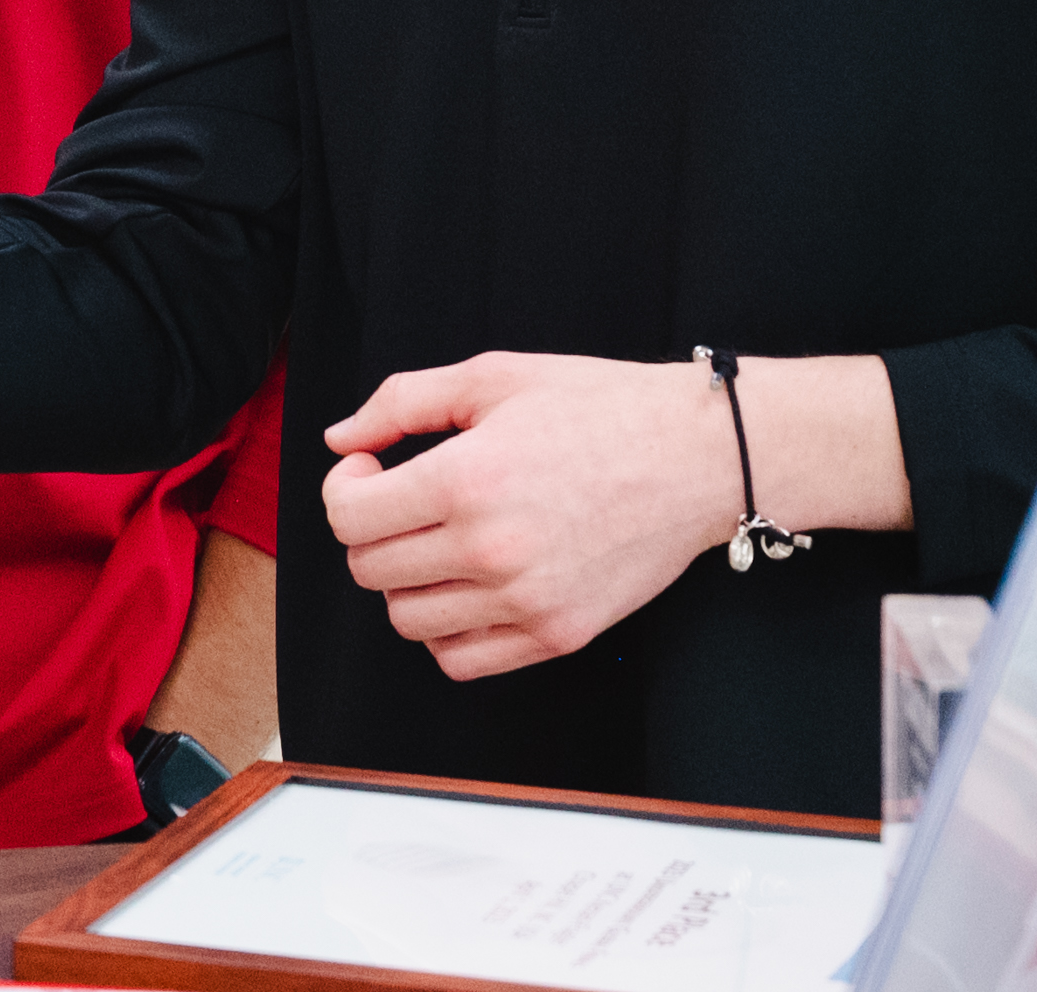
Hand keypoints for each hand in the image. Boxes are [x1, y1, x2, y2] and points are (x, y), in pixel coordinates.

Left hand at [319, 352, 736, 676]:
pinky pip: (461, 659)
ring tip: (434, 541)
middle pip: (370, 569)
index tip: (371, 467)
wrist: (696, 456)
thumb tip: (340, 438)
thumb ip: (402, 402)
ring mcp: (527, 601)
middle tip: (399, 499)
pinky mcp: (558, 634)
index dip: (345, 487)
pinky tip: (463, 585)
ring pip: (407, 619)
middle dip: (368, 530)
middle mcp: (491, 549)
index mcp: (466, 480)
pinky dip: (444, 629)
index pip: (349, 517)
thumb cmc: (598, 408)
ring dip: (403, 581)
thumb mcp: (491, 377)